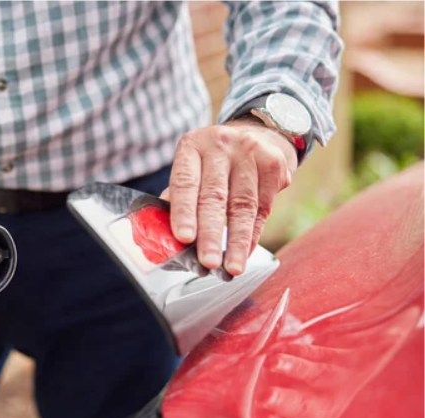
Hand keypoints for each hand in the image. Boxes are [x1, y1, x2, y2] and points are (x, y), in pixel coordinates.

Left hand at [162, 119, 297, 274]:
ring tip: (231, 267)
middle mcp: (220, 145)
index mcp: (191, 146)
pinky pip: (263, 208)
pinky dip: (253, 235)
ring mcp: (249, 152)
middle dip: (210, 233)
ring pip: (243, 205)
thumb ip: (178, 198)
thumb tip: (162, 235)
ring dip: (237, 241)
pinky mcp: (274, 164)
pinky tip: (245, 253)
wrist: (259, 132)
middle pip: (214, 196)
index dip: (183, 212)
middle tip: (207, 261)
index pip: (184, 182)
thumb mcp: (193, 167)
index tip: (183, 238)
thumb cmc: (215, 161)